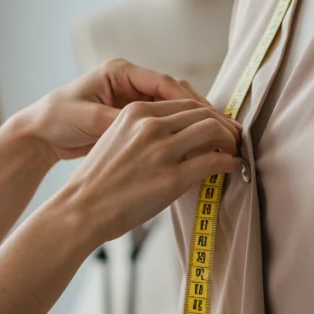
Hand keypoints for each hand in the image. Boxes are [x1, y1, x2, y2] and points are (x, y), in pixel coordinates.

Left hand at [15, 58, 218, 161]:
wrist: (39, 133)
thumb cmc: (59, 119)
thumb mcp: (91, 120)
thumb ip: (123, 122)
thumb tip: (155, 128)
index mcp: (120, 71)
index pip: (165, 83)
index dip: (190, 102)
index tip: (210, 118)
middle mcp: (129, 80)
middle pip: (175, 93)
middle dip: (200, 111)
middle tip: (223, 129)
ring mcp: (132, 97)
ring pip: (173, 107)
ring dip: (194, 122)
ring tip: (217, 139)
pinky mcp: (132, 115)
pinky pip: (164, 121)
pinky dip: (180, 131)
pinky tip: (196, 146)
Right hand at [48, 99, 241, 243]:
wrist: (80, 209)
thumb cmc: (96, 182)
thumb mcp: (117, 140)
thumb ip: (144, 132)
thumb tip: (178, 137)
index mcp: (135, 112)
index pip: (184, 103)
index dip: (207, 113)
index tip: (217, 125)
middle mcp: (149, 125)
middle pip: (202, 113)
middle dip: (223, 125)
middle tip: (233, 138)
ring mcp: (161, 151)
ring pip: (212, 131)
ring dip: (229, 140)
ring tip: (233, 152)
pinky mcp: (172, 178)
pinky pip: (213, 161)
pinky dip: (228, 162)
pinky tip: (230, 167)